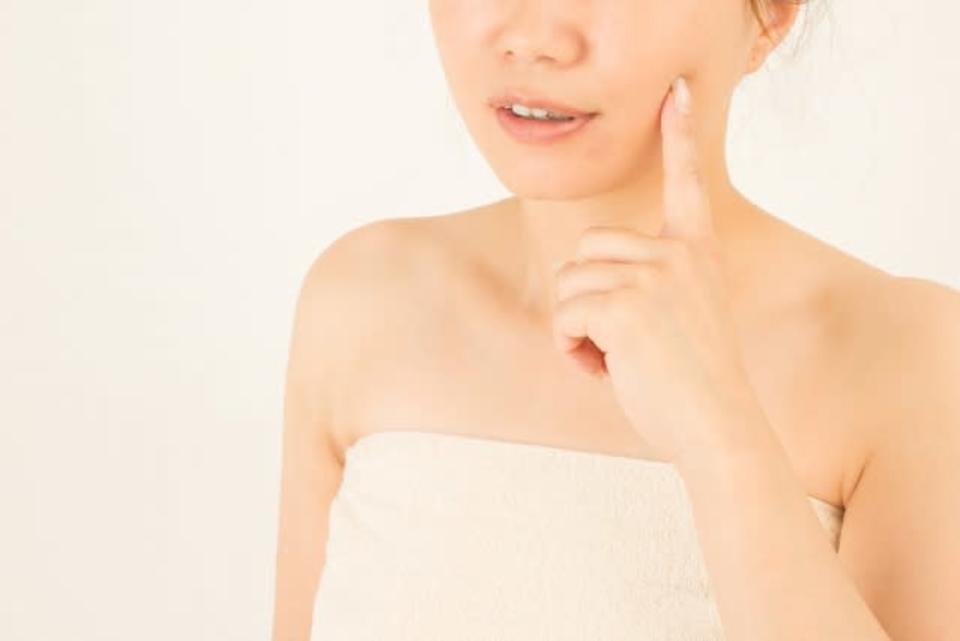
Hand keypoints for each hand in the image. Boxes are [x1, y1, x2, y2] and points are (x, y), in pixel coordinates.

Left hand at [551, 76, 763, 465]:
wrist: (718, 430)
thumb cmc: (694, 387)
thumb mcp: (682, 319)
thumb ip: (648, 283)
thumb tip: (582, 275)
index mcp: (697, 253)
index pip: (687, 183)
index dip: (680, 137)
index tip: (677, 93)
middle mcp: (678, 254)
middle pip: (588, 249)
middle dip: (585, 298)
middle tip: (617, 342)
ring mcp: (653, 276)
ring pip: (570, 283)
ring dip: (576, 328)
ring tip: (613, 360)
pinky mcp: (625, 306)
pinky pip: (564, 314)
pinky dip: (569, 348)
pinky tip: (601, 370)